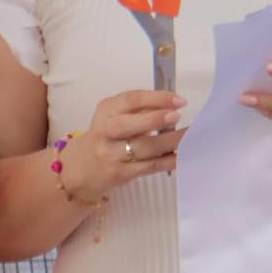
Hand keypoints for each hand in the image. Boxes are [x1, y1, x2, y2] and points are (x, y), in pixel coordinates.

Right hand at [56, 89, 186, 202]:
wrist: (82, 168)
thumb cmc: (106, 136)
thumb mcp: (113, 116)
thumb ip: (138, 109)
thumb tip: (173, 104)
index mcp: (106, 112)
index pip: (130, 101)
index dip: (156, 98)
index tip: (179, 100)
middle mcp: (106, 133)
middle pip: (128, 125)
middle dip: (154, 119)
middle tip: (177, 116)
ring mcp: (112, 155)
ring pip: (143, 148)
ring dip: (170, 142)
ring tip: (188, 135)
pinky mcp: (121, 174)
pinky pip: (150, 167)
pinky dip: (168, 161)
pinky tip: (182, 155)